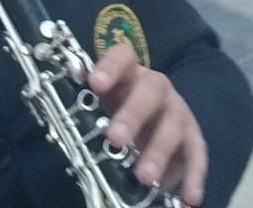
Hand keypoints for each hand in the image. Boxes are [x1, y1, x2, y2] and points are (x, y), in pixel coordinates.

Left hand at [88, 43, 209, 204]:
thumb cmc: (115, 115)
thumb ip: (80, 116)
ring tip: (144, 177)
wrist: (149, 125)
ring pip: (173, 124)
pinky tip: (189, 197)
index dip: (111, 66)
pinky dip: (194, 175)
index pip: (123, 57)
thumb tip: (55, 127)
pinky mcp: (192, 137)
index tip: (95, 82)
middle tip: (115, 138)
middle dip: (134, 114)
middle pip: (151, 89)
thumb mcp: (98, 111)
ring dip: (159, 150)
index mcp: (128, 76)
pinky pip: (197, 153)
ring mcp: (177, 112)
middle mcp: (156, 89)